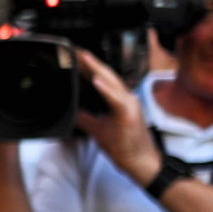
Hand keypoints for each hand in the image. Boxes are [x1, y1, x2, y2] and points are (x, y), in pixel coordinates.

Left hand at [71, 50, 160, 184]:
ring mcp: (129, 105)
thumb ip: (85, 118)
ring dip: (97, 69)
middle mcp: (126, 98)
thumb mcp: (98, 129)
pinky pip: (117, 100)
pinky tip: (96, 80)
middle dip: (91, 62)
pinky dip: (106, 89)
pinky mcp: (129, 115)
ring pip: (113, 82)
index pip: (103, 78)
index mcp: (119, 100)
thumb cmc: (124, 145)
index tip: (75, 55)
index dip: (89, 66)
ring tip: (83, 57)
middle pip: (107, 75)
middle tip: (75, 50)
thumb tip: (72, 112)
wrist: (140, 162)